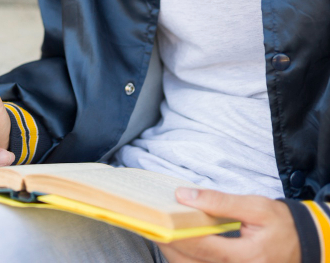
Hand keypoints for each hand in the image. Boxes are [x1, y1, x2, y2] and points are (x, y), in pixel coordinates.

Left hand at [158, 188, 299, 262]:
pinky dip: (185, 259)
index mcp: (248, 256)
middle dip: (168, 244)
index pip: (204, 247)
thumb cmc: (280, 224)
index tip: (158, 220)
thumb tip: (184, 195)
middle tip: (150, 225)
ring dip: (173, 254)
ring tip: (158, 232)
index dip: (177, 234)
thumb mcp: (255, 206)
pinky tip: (176, 245)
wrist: (303, 243)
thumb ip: (219, 202)